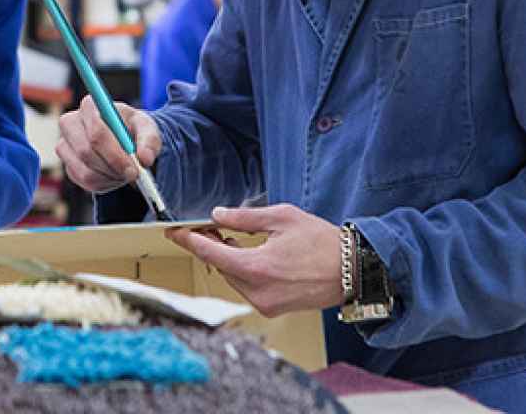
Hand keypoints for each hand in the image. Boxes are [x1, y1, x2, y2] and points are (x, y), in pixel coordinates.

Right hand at [56, 96, 161, 192]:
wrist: (124, 139)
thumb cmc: (133, 128)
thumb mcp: (147, 128)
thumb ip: (150, 141)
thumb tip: (144, 159)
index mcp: (90, 106)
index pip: (96, 131)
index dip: (114, 153)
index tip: (134, 167)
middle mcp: (70, 123)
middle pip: (86, 152)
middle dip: (112, 167)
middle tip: (133, 175)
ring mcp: (65, 145)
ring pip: (85, 171)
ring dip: (110, 177)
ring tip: (125, 172)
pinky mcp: (67, 165)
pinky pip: (84, 182)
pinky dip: (104, 184)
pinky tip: (115, 176)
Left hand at [167, 204, 345, 316]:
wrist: (351, 271)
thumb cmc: (322, 242)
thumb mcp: (282, 218)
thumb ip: (245, 217)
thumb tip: (218, 215)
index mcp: (257, 267)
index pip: (210, 252)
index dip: (189, 240)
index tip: (174, 232)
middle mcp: (257, 291)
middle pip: (219, 266)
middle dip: (210, 245)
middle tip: (207, 226)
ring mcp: (264, 303)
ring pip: (231, 277)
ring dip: (227, 258)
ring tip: (229, 237)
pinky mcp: (271, 309)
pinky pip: (245, 287)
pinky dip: (241, 271)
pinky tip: (248, 254)